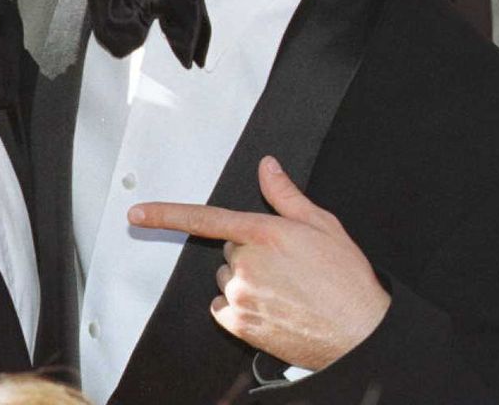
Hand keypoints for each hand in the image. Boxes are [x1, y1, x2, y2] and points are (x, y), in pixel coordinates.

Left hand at [128, 155, 389, 370]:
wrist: (360, 332)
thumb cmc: (345, 280)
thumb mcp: (321, 225)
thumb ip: (285, 194)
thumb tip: (267, 166)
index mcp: (262, 233)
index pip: (204, 218)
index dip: (165, 214)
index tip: (137, 213)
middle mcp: (246, 263)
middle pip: (228, 250)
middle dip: (248, 254)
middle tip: (284, 266)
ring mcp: (240, 295)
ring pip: (226, 280)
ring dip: (244, 282)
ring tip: (283, 290)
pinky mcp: (239, 324)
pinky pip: (223, 308)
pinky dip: (239, 308)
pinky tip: (271, 309)